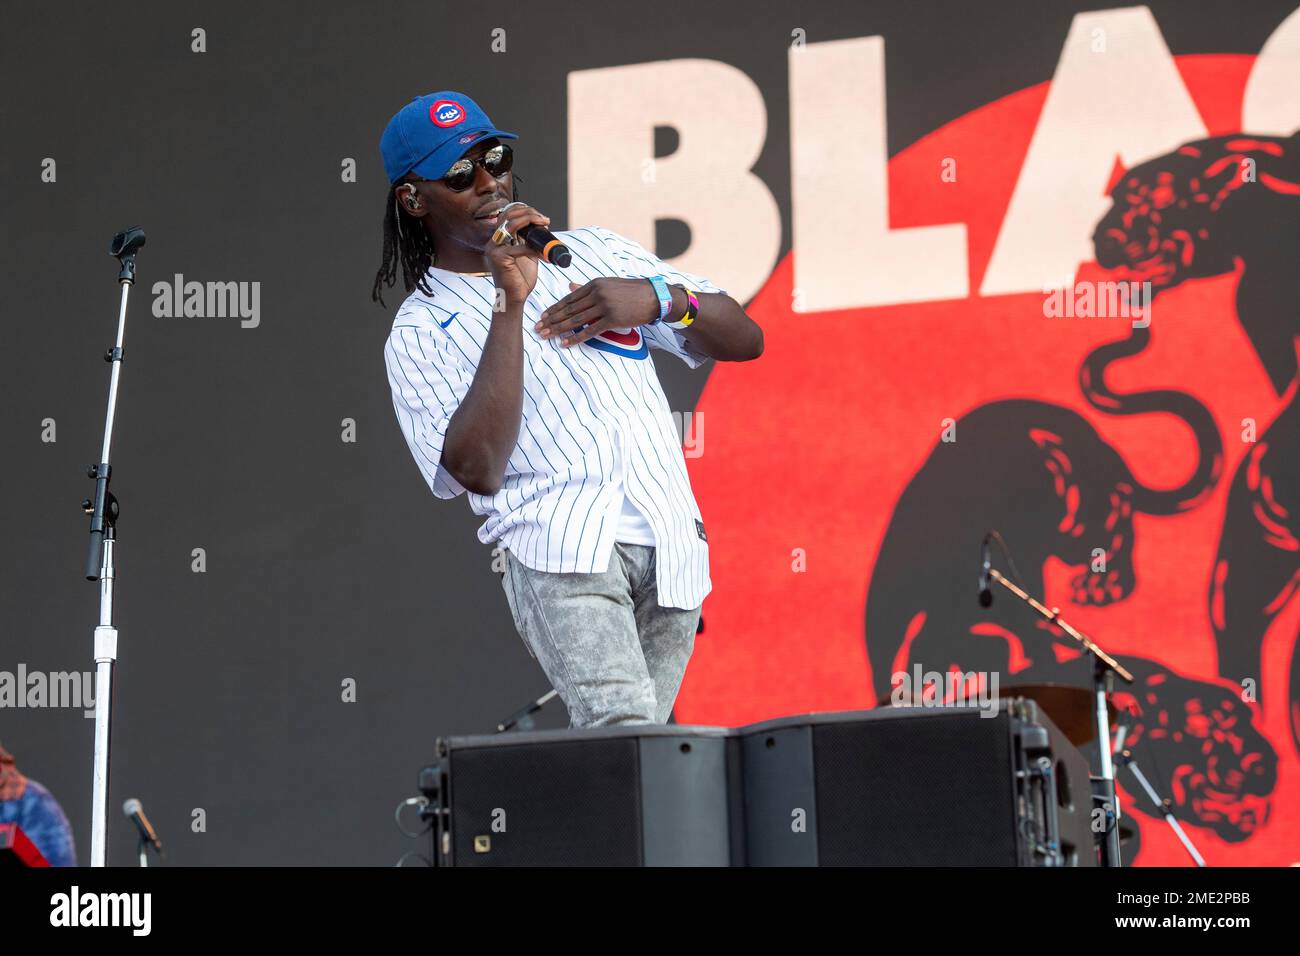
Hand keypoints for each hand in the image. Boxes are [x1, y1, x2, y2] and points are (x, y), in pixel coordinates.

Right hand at [483, 204, 551, 307]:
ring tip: (545, 225)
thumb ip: (530, 241)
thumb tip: (543, 227)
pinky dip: (534, 249)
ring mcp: (494, 249)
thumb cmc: (520, 279)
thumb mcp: (527, 255)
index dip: (524, 211)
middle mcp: (493, 241)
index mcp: (498, 239)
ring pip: (511, 225)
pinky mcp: (499, 258)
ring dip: (530, 222)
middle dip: (529, 213)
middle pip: (508, 215)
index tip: (541, 217)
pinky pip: (519, 247)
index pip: (507, 215)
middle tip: (544, 219)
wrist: (514, 298)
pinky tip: (544, 255)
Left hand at [535, 277, 661, 346]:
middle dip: (552, 320)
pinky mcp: (612, 319)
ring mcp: (605, 306)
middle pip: (569, 310)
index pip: (569, 298)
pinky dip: (576, 338)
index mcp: (594, 284)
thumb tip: (570, 287)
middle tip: (538, 328)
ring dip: (559, 329)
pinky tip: (565, 343)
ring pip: (576, 320)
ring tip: (547, 336)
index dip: (554, 308)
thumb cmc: (631, 291)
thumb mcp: (608, 284)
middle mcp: (597, 293)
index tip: (543, 317)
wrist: (653, 297)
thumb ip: (588, 288)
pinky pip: (590, 331)